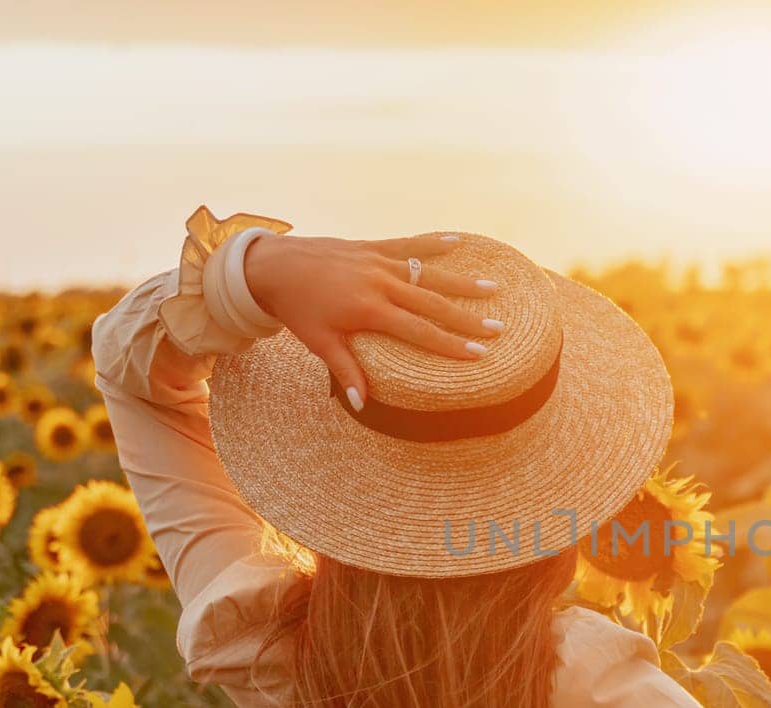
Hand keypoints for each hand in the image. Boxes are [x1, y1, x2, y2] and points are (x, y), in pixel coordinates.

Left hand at [242, 232, 500, 409]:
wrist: (273, 266)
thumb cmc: (297, 309)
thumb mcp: (319, 343)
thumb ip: (345, 370)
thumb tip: (362, 404)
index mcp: (370, 310)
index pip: (420, 331)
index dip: (451, 344)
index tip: (479, 353)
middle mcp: (380, 283)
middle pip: (433, 303)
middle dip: (467, 317)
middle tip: (498, 327)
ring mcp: (377, 261)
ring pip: (427, 272)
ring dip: (461, 282)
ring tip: (492, 287)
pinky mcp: (371, 247)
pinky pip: (408, 244)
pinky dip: (433, 242)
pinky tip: (458, 240)